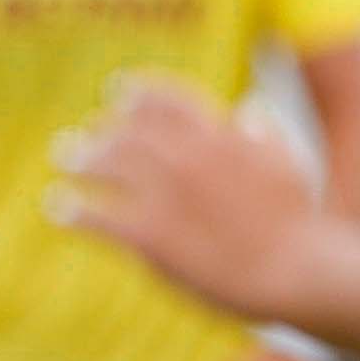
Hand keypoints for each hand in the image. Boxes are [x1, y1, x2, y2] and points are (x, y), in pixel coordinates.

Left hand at [49, 72, 350, 324]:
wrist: (298, 270)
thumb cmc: (298, 222)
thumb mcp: (288, 163)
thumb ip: (264, 133)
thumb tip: (249, 108)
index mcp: (221, 135)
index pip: (168, 100)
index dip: (139, 92)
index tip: (119, 90)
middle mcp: (187, 157)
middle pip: (128, 131)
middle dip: (102, 131)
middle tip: (82, 138)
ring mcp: (167, 195)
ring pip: (107, 165)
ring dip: (81, 160)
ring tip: (66, 160)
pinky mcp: (151, 235)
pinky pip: (99, 216)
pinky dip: (74, 209)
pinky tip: (60, 208)